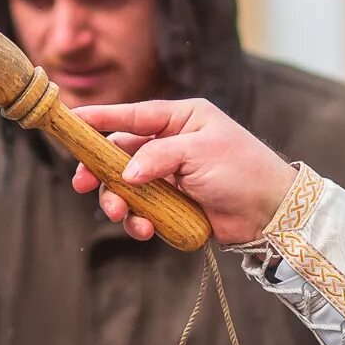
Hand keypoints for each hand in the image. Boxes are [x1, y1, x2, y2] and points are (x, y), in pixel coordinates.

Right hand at [69, 100, 295, 244]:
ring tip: (118, 213)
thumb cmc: (242, 170)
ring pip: (126, 187)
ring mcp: (170, 177)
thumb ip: (159, 157)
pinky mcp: (173, 205)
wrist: (272, 212)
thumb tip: (125, 173)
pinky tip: (145, 229)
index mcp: (180, 120)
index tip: (72, 118)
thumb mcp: (200, 153)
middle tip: (83, 184)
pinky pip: (142, 211)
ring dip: (117, 201)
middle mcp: (171, 145)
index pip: (132, 116)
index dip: (101, 118)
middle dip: (100, 170)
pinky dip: (138, 221)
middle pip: (121, 154)